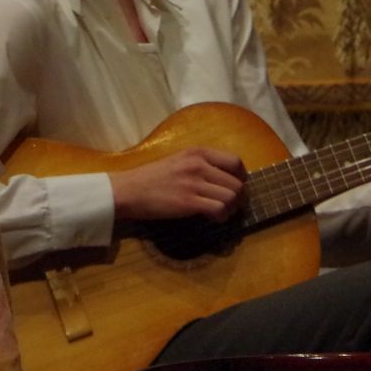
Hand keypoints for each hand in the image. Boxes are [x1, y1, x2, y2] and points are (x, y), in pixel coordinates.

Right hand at [109, 147, 245, 222]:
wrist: (129, 190)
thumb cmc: (152, 177)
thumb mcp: (179, 160)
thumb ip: (201, 164)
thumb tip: (224, 178)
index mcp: (198, 152)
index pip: (235, 162)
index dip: (241, 178)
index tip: (234, 187)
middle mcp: (199, 165)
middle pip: (237, 183)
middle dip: (238, 198)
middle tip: (230, 206)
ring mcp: (194, 183)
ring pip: (231, 197)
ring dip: (231, 209)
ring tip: (221, 214)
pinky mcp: (188, 202)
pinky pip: (219, 209)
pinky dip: (221, 217)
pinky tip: (212, 218)